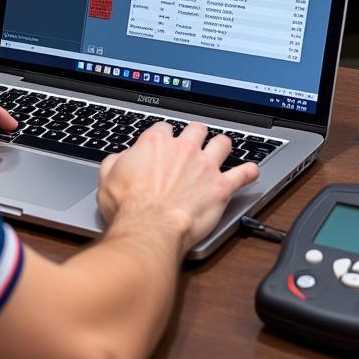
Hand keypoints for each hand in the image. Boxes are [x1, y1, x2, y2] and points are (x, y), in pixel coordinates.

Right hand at [96, 122, 258, 253]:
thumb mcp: (108, 179)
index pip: (165, 128)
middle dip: (195, 135)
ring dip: (222, 146)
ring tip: (221, 151)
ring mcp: (205, 166)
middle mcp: (183, 148)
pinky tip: (251, 171)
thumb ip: (116, 162)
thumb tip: (120, 160)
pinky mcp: (221, 187)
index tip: (164, 146)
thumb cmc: (129, 208)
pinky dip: (248, 172)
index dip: (165, 137)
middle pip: (196, 128)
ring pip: (222, 143)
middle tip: (193, 145)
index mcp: (156, 143)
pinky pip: (243, 174)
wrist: (150, 230)